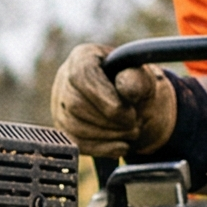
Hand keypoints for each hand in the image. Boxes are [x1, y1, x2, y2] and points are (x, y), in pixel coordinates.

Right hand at [52, 43, 176, 158]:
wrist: (137, 105)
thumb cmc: (138, 86)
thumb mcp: (145, 78)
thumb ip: (138, 80)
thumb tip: (127, 89)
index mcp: (83, 58)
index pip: (81, 76)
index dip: (105, 98)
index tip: (129, 113)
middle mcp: (65, 79)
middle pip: (75, 104)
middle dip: (109, 120)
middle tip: (135, 124)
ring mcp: (61, 105)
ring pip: (74, 126)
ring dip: (108, 135)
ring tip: (132, 132)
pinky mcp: (64, 128)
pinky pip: (75, 143)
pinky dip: (102, 148)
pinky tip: (122, 146)